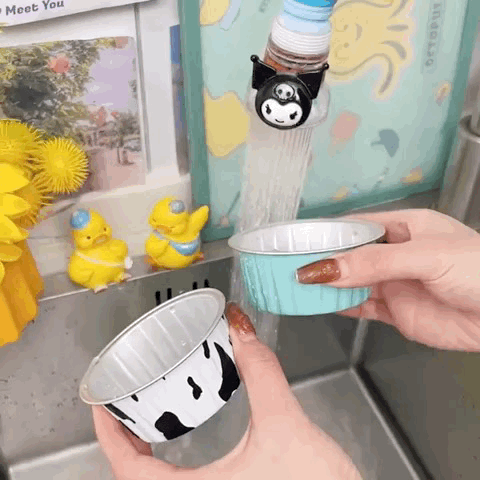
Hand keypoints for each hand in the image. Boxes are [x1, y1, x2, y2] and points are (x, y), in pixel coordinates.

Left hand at [92, 304, 360, 479]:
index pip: (129, 469)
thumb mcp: (287, 427)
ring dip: (146, 451)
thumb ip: (262, 373)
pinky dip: (172, 463)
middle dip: (125, 436)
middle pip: (138, 476)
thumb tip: (241, 327)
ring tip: (148, 413)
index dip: (108, 433)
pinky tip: (186, 440)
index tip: (100, 400)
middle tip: (124, 399)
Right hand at [296, 209, 479, 351]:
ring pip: (350, 282)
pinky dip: (340, 306)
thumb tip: (325, 268)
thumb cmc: (479, 270)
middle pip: (348, 255)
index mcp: (403, 227)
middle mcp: (394, 254)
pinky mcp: (396, 311)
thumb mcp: (424, 256)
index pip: (354, 226)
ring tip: (297, 285)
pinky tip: (321, 304)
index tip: (297, 240)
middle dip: (321, 260)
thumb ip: (373, 262)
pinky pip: (361, 307)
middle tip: (289, 265)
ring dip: (327, 284)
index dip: (325, 232)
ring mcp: (394, 283)